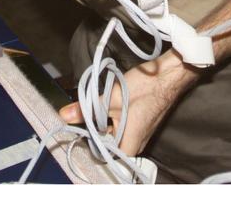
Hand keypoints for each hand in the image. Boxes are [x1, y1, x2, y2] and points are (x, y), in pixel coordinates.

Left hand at [58, 53, 197, 157]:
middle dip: (95, 128)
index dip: (89, 142)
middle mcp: (135, 145)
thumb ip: (86, 110)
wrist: (167, 75)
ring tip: (99, 106)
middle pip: (107, 143)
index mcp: (129, 146)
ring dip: (103, 120)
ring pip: (113, 132)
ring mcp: (139, 135)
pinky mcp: (140, 124)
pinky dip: (112, 116)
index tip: (78, 128)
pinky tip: (109, 103)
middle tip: (85, 113)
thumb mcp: (110, 98)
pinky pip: (121, 126)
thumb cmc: (144, 89)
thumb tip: (63, 115)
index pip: (103, 155)